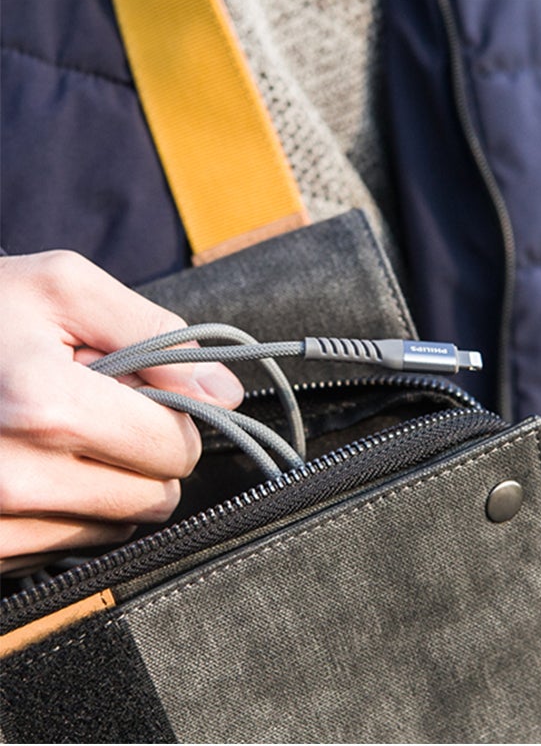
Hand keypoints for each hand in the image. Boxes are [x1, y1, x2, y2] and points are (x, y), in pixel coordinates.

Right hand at [0, 251, 244, 573]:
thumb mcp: (65, 289)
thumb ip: (160, 337)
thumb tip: (225, 393)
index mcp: (43, 407)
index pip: (174, 447)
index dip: (174, 416)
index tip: (144, 392)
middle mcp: (12, 479)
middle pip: (153, 496)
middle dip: (144, 451)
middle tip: (95, 406)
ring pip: (116, 525)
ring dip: (107, 480)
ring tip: (55, 430)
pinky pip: (69, 545)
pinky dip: (68, 506)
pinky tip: (32, 462)